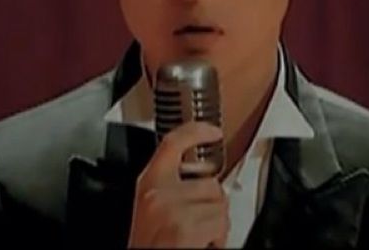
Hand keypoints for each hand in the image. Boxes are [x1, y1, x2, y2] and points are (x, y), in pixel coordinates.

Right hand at [127, 121, 229, 247]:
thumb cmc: (150, 245)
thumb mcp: (152, 209)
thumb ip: (171, 188)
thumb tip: (203, 182)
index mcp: (148, 184)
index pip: (172, 143)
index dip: (196, 130)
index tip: (212, 130)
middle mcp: (158, 192)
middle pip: (209, 181)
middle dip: (212, 205)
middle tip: (196, 226)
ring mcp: (173, 208)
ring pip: (220, 204)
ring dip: (216, 224)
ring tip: (196, 238)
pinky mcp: (185, 226)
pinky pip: (220, 223)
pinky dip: (218, 239)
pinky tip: (200, 245)